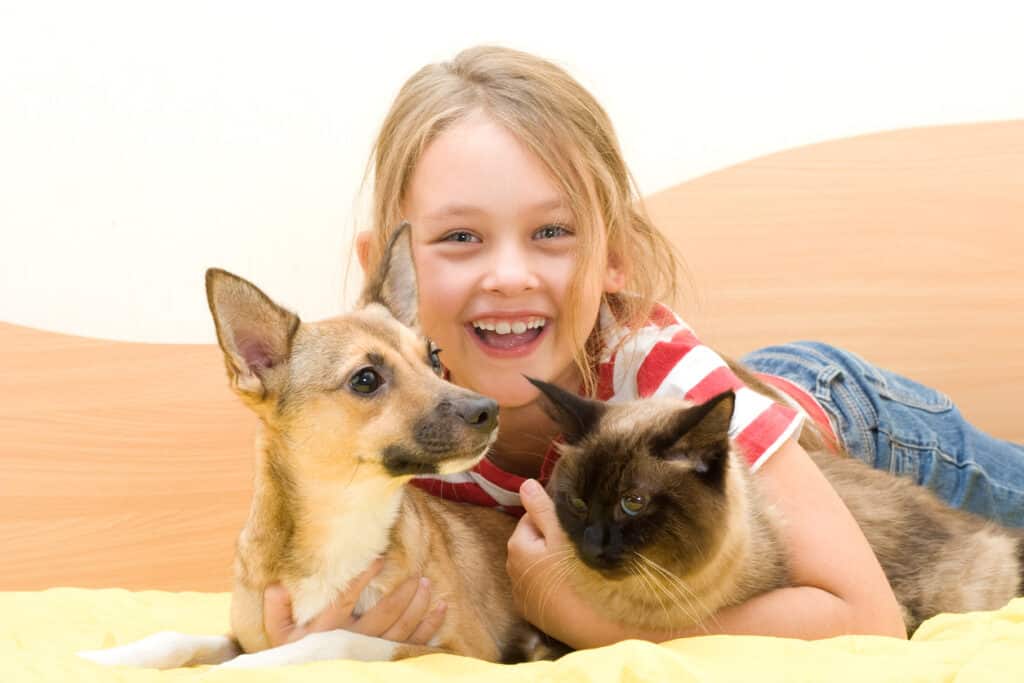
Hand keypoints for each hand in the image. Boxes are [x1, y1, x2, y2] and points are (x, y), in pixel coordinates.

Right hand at [263, 559, 446, 646]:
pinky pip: (413, 646)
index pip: (345, 601)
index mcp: (326, 631)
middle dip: (403, 594)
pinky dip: (430, 628)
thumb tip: (275, 585)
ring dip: (419, 607)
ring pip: (401, 630)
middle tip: (416, 575)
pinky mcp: (387, 661)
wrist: (308, 678)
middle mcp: (352, 643)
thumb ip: (276, 609)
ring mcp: (371, 655)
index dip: (362, 578)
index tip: (379, 557)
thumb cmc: (295, 653)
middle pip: (383, 617)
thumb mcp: (278, 634)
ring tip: (428, 585)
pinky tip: (441, 608)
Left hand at [506, 479, 627, 647]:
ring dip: (550, 563)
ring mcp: (521, 593)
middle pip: (532, 543)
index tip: (571, 527)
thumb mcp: (561, 535)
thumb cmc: (576, 573)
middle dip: (549, 541)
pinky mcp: (532, 612)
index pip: (531, 518)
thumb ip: (541, 508)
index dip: (551, 519)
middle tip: (575, 547)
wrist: (589, 623)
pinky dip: (550, 584)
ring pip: (536, 566)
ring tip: (574, 568)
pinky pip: (540, 587)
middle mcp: (511, 569)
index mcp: (517, 545)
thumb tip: (525, 484)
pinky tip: (568, 587)